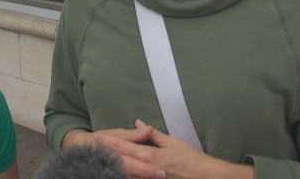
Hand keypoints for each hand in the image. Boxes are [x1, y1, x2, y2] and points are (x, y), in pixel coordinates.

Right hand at [63, 126, 162, 177]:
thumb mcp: (113, 134)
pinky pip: (124, 178)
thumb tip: (148, 129)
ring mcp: (109, 173)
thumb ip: (132, 135)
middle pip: (130, 173)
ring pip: (128, 178)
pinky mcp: (109, 175)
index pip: (131, 162)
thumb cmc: (97, 141)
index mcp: (113, 153)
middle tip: (163, 176)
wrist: (77, 150)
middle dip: (146, 175)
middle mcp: (111, 165)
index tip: (161, 171)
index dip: (146, 168)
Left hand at [95, 120, 253, 178]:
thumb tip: (140, 125)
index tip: (97, 137)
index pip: (127, 147)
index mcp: (153, 156)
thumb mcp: (173, 143)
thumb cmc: (191, 160)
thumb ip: (154, 135)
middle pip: (122, 161)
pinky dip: (127, 174)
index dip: (111, 142)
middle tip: (92, 147)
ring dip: (113, 165)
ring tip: (98, 158)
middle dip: (107, 154)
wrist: (206, 177)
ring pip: (127, 173)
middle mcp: (149, 169)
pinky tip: (117, 170)